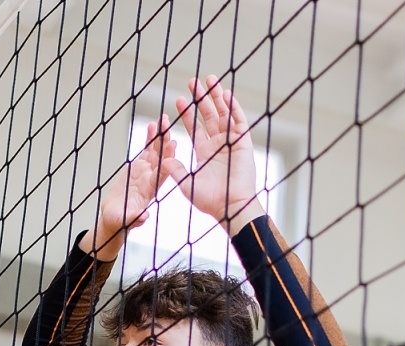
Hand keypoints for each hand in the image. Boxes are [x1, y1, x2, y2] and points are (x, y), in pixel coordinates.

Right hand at [81, 120, 185, 260]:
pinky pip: (145, 150)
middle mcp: (151, 178)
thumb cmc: (119, 221)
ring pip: (155, 151)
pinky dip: (149, 139)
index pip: (161, 172)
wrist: (114, 218)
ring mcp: (145, 171)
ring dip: (159, 136)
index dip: (167, 159)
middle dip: (165, 141)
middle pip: (161, 157)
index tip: (172, 146)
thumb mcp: (124, 221)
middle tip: (168, 124)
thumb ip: (135, 219)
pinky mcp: (138, 167)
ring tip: (162, 120)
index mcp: (150, 190)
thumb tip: (144, 217)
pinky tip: (152, 126)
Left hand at [173, 75, 259, 234]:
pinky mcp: (243, 143)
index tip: (178, 99)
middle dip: (200, 98)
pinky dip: (233, 108)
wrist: (231, 207)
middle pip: (208, 116)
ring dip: (216, 96)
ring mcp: (231, 142)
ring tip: (209, 79)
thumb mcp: (187, 185)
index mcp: (204, 153)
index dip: (187, 113)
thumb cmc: (210, 201)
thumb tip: (161, 160)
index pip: (194, 127)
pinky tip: (227, 94)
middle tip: (192, 81)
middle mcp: (217, 145)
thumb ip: (175, 171)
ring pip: (223, 114)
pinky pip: (239, 121)